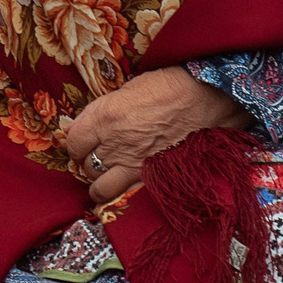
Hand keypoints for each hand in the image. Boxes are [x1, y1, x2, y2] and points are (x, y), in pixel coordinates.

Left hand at [59, 66, 249, 204]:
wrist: (210, 98)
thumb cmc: (172, 85)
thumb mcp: (130, 89)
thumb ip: (105, 111)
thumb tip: (87, 125)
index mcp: (105, 117)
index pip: (72, 141)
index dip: (76, 143)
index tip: (82, 142)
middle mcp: (114, 145)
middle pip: (86, 166)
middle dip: (89, 162)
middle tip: (98, 157)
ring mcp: (135, 165)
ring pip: (101, 189)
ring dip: (101, 184)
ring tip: (108, 177)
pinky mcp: (155, 178)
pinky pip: (128, 197)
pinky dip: (124, 196)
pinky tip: (127, 188)